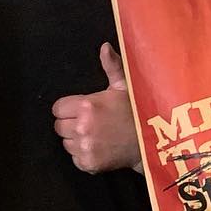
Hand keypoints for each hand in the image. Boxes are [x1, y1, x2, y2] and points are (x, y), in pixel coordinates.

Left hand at [52, 43, 142, 174]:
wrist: (152, 143)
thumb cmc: (137, 112)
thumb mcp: (125, 86)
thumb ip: (111, 66)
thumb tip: (104, 47)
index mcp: (87, 105)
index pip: (58, 108)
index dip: (69, 108)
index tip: (83, 110)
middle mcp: (82, 127)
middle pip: (59, 126)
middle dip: (71, 124)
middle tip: (92, 123)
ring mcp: (85, 147)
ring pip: (66, 143)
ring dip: (77, 140)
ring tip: (97, 135)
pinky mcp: (88, 164)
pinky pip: (75, 158)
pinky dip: (84, 155)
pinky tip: (100, 148)